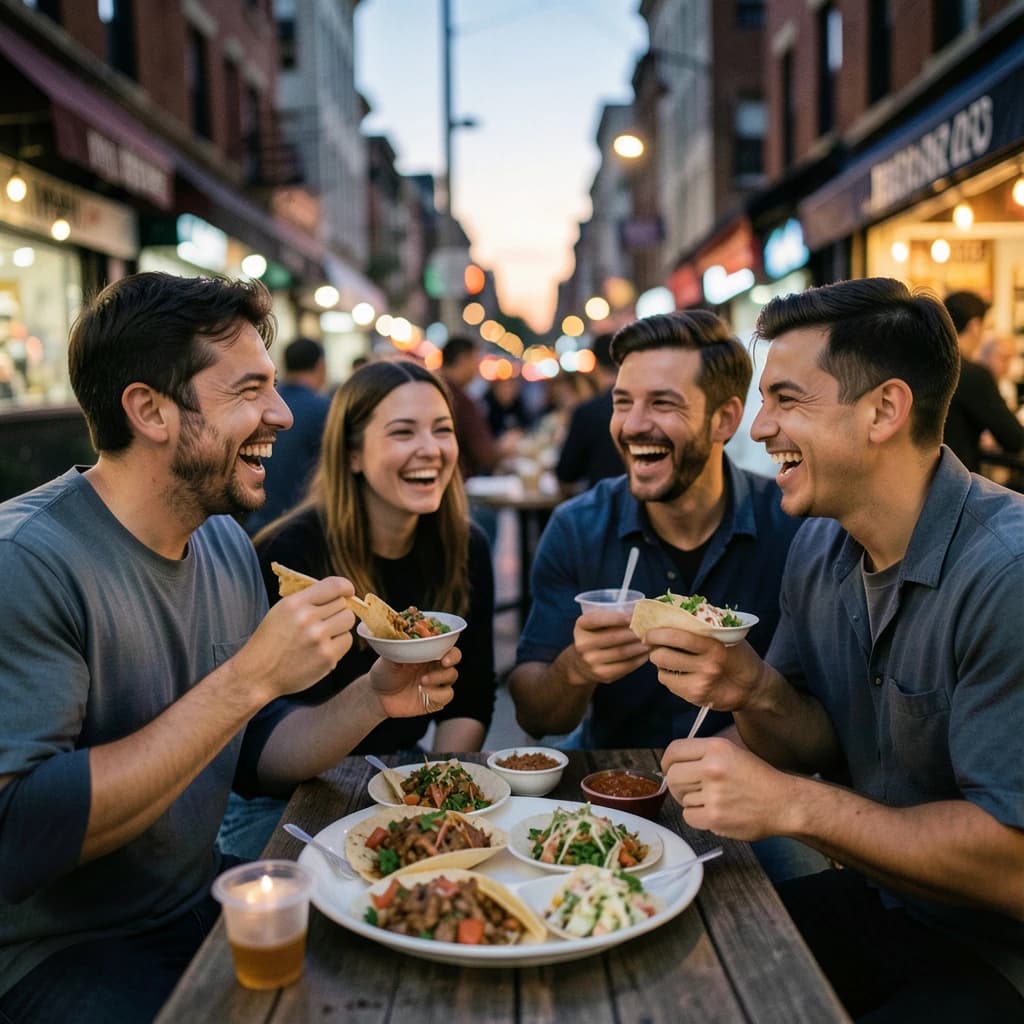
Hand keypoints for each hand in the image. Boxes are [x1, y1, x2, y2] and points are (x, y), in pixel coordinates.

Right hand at [238, 577, 355, 699]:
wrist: (257, 674)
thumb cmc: (269, 642)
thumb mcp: (280, 611)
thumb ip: (307, 600)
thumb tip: (337, 593)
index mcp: (295, 603)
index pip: (334, 585)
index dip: (345, 587)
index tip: (348, 591)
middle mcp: (307, 618)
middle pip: (343, 604)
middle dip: (337, 611)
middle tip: (325, 621)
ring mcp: (318, 638)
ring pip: (348, 621)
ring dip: (340, 626)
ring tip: (324, 635)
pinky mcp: (327, 657)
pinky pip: (347, 641)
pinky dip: (339, 644)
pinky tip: (323, 648)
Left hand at [368, 645, 460, 718]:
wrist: (377, 696)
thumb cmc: (384, 672)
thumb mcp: (388, 657)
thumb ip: (400, 649)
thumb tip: (406, 639)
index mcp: (426, 651)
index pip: (444, 644)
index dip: (447, 645)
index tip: (443, 650)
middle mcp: (434, 665)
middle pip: (454, 658)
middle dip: (452, 658)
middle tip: (443, 662)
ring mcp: (436, 682)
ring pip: (452, 676)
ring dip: (440, 677)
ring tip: (422, 681)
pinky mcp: (435, 699)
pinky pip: (447, 695)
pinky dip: (438, 694)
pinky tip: (424, 692)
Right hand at [571, 609, 649, 685]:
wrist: (581, 664)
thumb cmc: (595, 636)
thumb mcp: (595, 624)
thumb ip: (610, 616)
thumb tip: (639, 611)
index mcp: (581, 626)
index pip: (597, 620)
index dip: (616, 618)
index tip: (634, 615)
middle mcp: (583, 644)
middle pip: (613, 637)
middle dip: (633, 632)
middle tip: (649, 629)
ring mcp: (591, 661)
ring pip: (621, 652)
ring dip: (639, 646)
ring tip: (650, 641)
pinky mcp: (602, 674)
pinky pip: (625, 666)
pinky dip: (638, 660)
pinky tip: (646, 654)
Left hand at [645, 627, 763, 710]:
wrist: (753, 688)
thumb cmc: (737, 656)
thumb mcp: (726, 637)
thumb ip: (704, 627)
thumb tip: (674, 611)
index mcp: (714, 646)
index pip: (678, 637)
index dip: (658, 633)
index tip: (649, 632)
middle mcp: (707, 666)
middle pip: (663, 656)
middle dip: (655, 649)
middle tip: (656, 645)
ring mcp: (701, 684)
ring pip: (662, 672)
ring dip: (661, 664)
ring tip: (669, 658)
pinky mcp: (696, 697)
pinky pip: (670, 685)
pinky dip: (669, 677)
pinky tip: (679, 672)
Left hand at [661, 736, 791, 840]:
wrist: (783, 803)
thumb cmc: (757, 778)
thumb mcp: (731, 752)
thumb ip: (702, 754)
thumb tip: (673, 763)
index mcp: (715, 748)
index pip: (673, 750)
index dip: (668, 761)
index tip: (670, 768)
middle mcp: (712, 768)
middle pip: (673, 776)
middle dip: (677, 784)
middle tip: (690, 789)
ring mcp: (713, 794)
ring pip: (681, 798)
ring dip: (692, 801)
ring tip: (714, 800)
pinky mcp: (715, 817)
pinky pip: (688, 817)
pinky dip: (697, 817)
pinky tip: (714, 812)